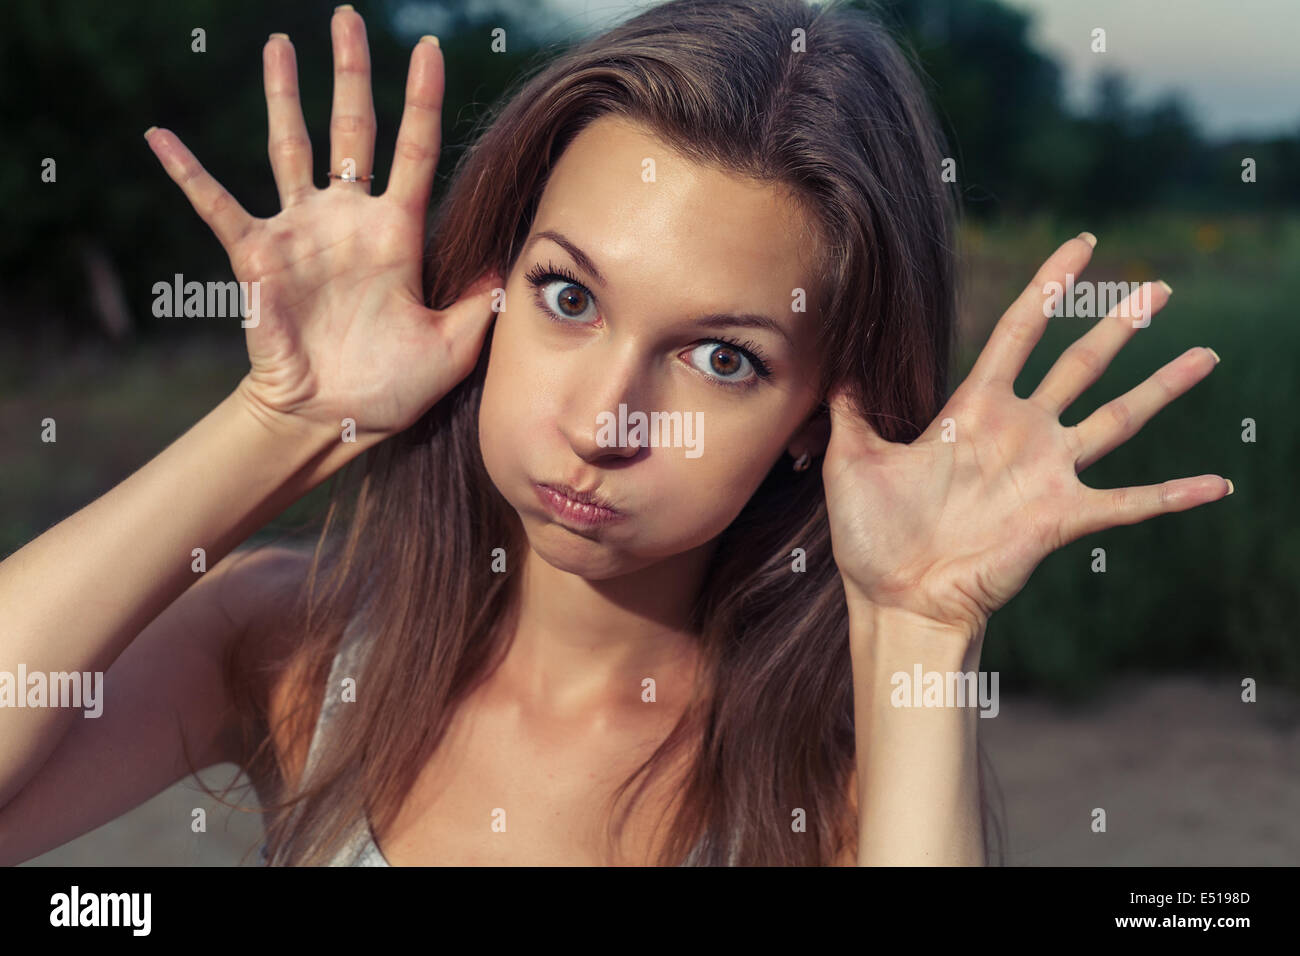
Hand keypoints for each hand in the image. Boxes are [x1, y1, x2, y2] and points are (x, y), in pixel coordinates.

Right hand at [145, 9, 500, 442]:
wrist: (333, 419)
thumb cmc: (393, 387)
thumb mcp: (453, 347)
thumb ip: (479, 302)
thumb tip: (513, 263)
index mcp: (398, 234)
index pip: (414, 151)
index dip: (421, 100)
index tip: (431, 48)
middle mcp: (349, 220)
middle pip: (351, 130)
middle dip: (351, 74)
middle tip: (348, 18)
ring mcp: (301, 232)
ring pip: (290, 148)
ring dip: (284, 97)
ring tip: (279, 45)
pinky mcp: (257, 254)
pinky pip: (216, 204)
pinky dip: (188, 171)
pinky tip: (159, 136)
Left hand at [824, 233, 1229, 638]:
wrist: (897, 600)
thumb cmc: (871, 536)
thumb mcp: (853, 459)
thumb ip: (852, 408)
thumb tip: (833, 359)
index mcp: (973, 410)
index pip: (1019, 331)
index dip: (1049, 287)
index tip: (1080, 245)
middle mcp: (1019, 433)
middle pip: (1081, 364)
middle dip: (1120, 325)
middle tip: (1160, 288)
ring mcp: (1046, 473)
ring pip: (1118, 418)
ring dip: (1163, 388)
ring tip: (1206, 355)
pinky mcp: (1062, 518)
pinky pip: (1129, 503)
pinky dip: (1173, 495)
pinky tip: (1218, 483)